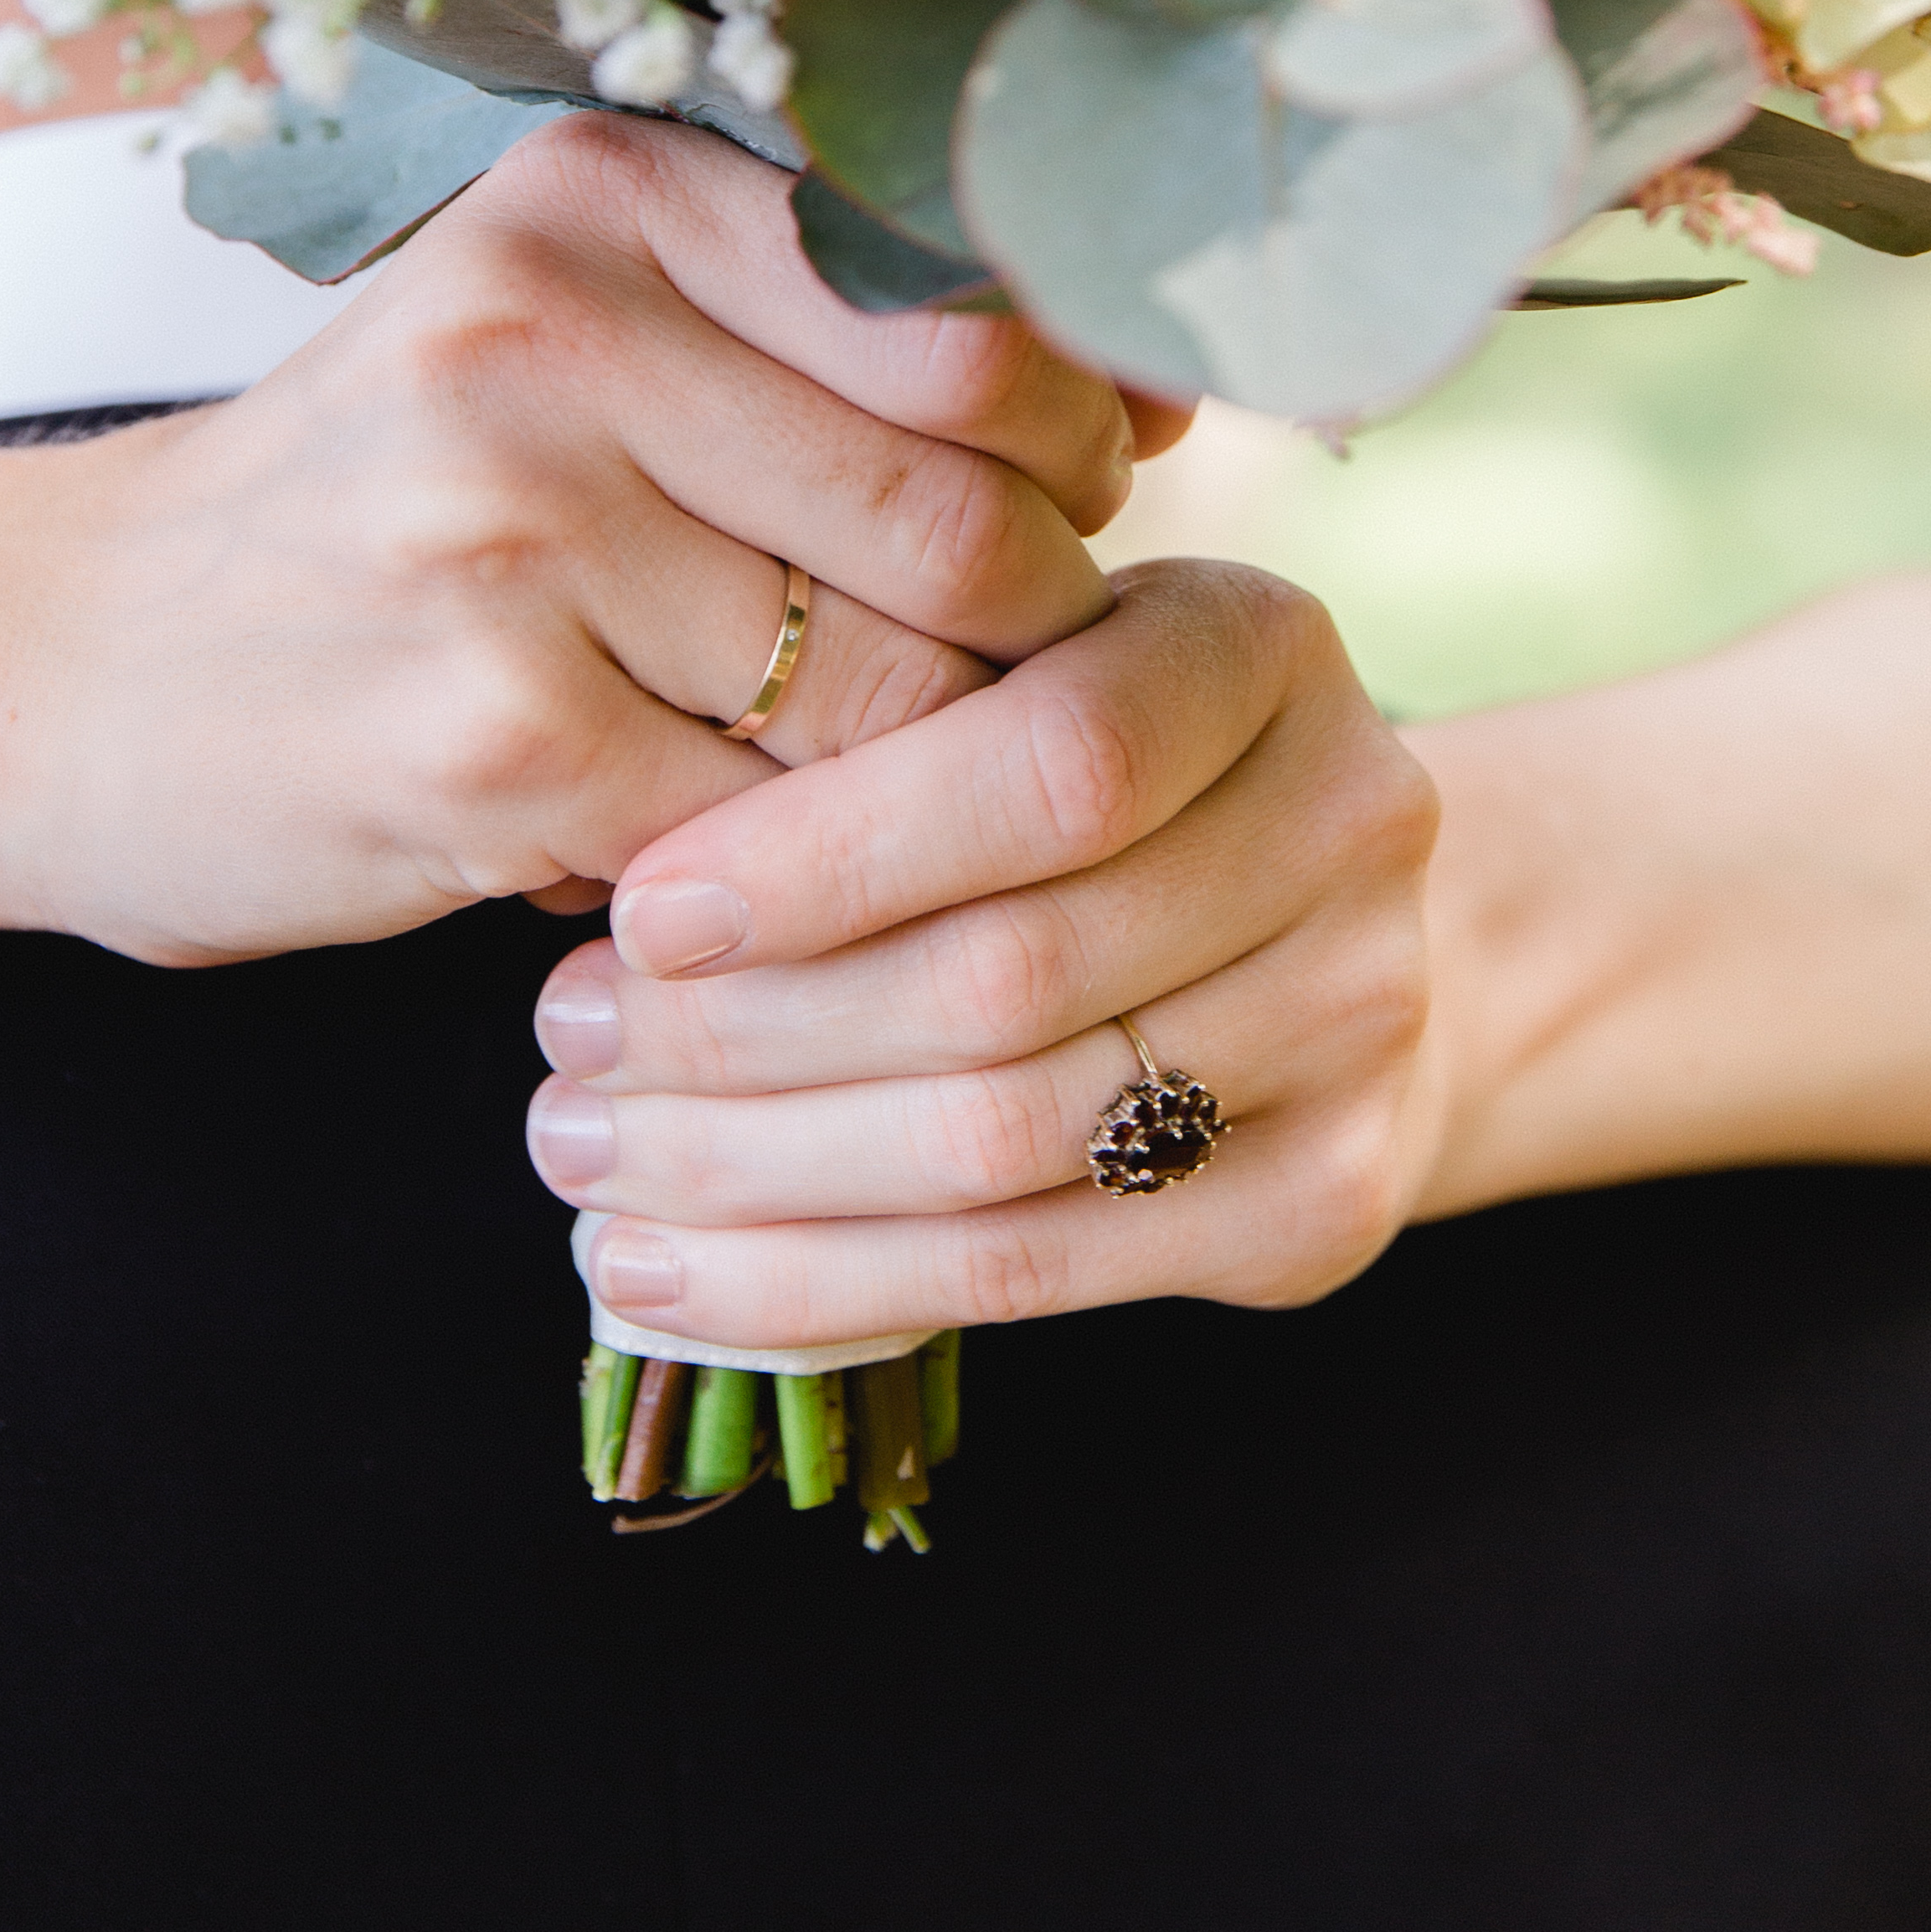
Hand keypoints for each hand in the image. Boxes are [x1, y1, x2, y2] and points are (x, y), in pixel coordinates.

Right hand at [0, 113, 1156, 963]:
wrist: (46, 668)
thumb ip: (821, 334)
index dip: (1082, 446)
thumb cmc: (374, 509)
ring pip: (892, 689)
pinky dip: (796, 867)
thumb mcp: (561, 335)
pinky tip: (727, 846)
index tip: (1076, 508)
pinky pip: (776, 828)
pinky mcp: (490, 737)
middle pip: (967, 515)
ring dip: (919, 770)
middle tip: (994, 681)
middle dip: (1031, 633)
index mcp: (599, 197)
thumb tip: (1160, 402)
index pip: (982, 323)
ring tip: (856, 769)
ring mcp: (511, 536)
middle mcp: (552, 332)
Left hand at [521, 560, 1442, 1343]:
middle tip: (565, 1054)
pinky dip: (826, 1285)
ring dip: (759, 1171)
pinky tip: (672, 1273)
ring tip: (590, 1161)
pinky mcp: (1331, 1203)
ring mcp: (1366, 1023)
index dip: (833, 854)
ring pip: (1006, 1141)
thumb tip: (607, 873)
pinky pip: (1036, 1272)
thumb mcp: (1014, 671)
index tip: (639, 911)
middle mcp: (1354, 822)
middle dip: (749, 1034)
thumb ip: (873, 722)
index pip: (1054, 766)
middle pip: (1013, 974)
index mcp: (1261, 646)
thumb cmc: (1100, 770)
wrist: (1324, 930)